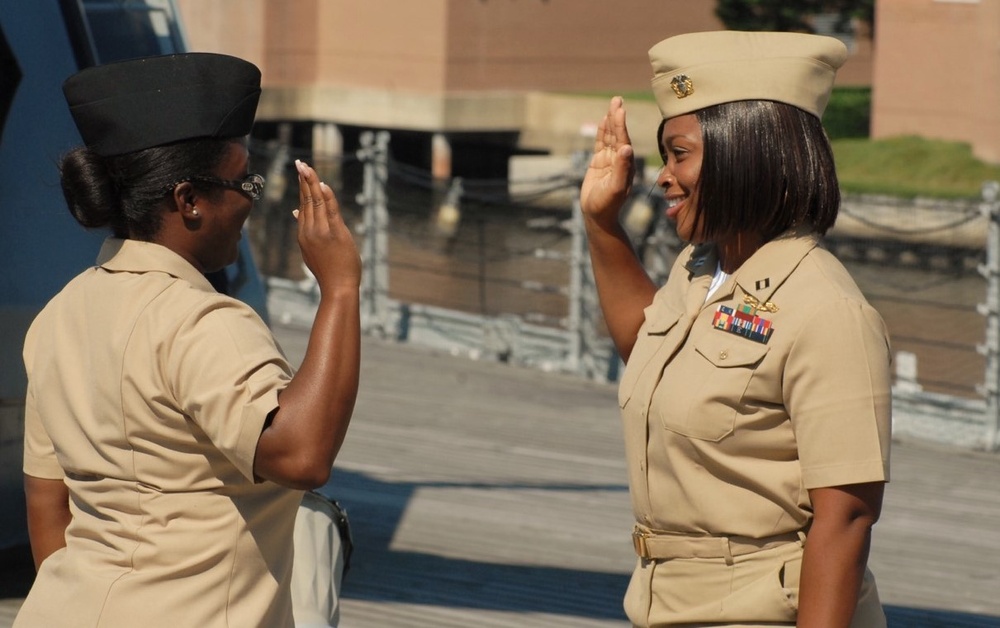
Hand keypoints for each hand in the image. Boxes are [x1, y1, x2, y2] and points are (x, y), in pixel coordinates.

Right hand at [293, 160, 361, 293]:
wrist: (337, 287)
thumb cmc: (328, 270)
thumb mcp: (311, 249)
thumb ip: (305, 229)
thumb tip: (296, 211)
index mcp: (303, 234)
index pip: (303, 205)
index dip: (302, 187)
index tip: (301, 172)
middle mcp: (309, 231)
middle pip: (307, 200)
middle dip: (304, 180)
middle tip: (300, 163)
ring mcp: (322, 232)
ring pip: (316, 202)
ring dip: (312, 183)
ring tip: (307, 167)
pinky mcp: (335, 233)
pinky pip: (330, 210)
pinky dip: (327, 196)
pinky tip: (323, 184)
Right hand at [580, 96, 635, 230]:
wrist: (598, 216)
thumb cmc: (608, 205)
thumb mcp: (616, 187)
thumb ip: (622, 168)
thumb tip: (626, 148)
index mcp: (625, 164)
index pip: (623, 140)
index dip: (621, 125)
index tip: (620, 110)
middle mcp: (619, 160)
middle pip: (618, 134)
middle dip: (617, 117)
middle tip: (617, 100)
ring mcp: (609, 161)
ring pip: (609, 137)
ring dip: (610, 121)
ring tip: (613, 105)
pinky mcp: (599, 164)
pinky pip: (601, 144)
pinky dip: (602, 132)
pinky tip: (603, 121)